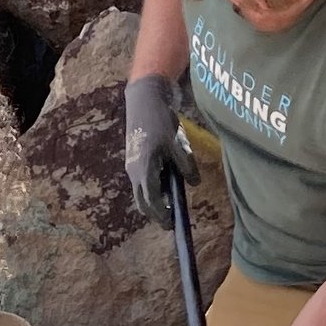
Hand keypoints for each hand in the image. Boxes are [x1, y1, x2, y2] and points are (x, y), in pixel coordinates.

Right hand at [122, 69, 192, 222]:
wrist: (143, 101)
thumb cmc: (161, 122)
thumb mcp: (178, 144)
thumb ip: (186, 166)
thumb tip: (194, 183)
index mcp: (145, 169)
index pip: (151, 201)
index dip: (161, 215)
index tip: (171, 224)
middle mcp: (134, 171)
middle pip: (142, 202)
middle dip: (155, 213)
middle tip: (169, 220)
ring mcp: (131, 165)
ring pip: (140, 192)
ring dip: (153, 200)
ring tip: (168, 203)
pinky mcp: (133, 159)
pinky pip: (140, 181)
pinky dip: (151, 188)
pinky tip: (164, 185)